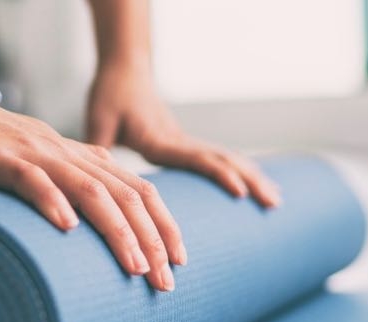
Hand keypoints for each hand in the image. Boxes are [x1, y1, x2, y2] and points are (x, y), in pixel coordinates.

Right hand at [0, 83, 186, 290]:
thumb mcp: (43, 168)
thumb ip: (70, 188)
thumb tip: (92, 229)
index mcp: (82, 159)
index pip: (138, 190)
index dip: (164, 224)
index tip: (180, 261)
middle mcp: (68, 155)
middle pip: (124, 194)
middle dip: (152, 239)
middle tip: (164, 280)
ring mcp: (36, 154)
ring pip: (90, 189)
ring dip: (117, 229)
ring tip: (135, 265)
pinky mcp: (1, 158)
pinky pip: (32, 179)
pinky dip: (52, 201)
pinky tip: (67, 228)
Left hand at [86, 65, 281, 206]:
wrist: (125, 71)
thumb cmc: (110, 95)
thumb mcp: (98, 120)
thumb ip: (97, 145)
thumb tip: (91, 179)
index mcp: (160, 139)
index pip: (195, 157)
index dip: (218, 174)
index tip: (240, 192)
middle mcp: (179, 140)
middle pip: (221, 159)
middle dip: (249, 181)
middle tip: (274, 204)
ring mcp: (185, 142)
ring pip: (226, 159)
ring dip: (252, 177)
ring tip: (276, 201)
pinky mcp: (185, 144)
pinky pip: (218, 158)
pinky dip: (240, 172)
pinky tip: (254, 186)